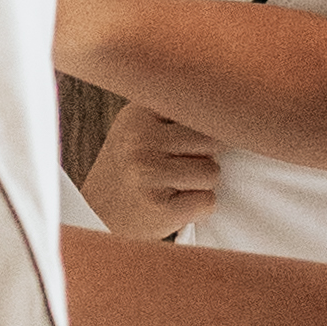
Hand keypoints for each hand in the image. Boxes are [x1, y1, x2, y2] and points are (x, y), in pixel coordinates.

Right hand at [84, 100, 220, 241]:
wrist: (94, 216)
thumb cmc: (129, 170)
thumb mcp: (139, 128)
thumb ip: (175, 112)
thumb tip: (232, 109)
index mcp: (138, 114)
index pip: (200, 108)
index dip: (210, 126)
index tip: (202, 138)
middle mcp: (140, 140)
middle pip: (214, 140)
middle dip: (206, 156)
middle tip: (179, 167)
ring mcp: (148, 174)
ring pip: (212, 172)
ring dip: (201, 184)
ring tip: (172, 187)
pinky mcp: (159, 208)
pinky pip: (208, 202)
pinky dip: (198, 208)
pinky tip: (172, 205)